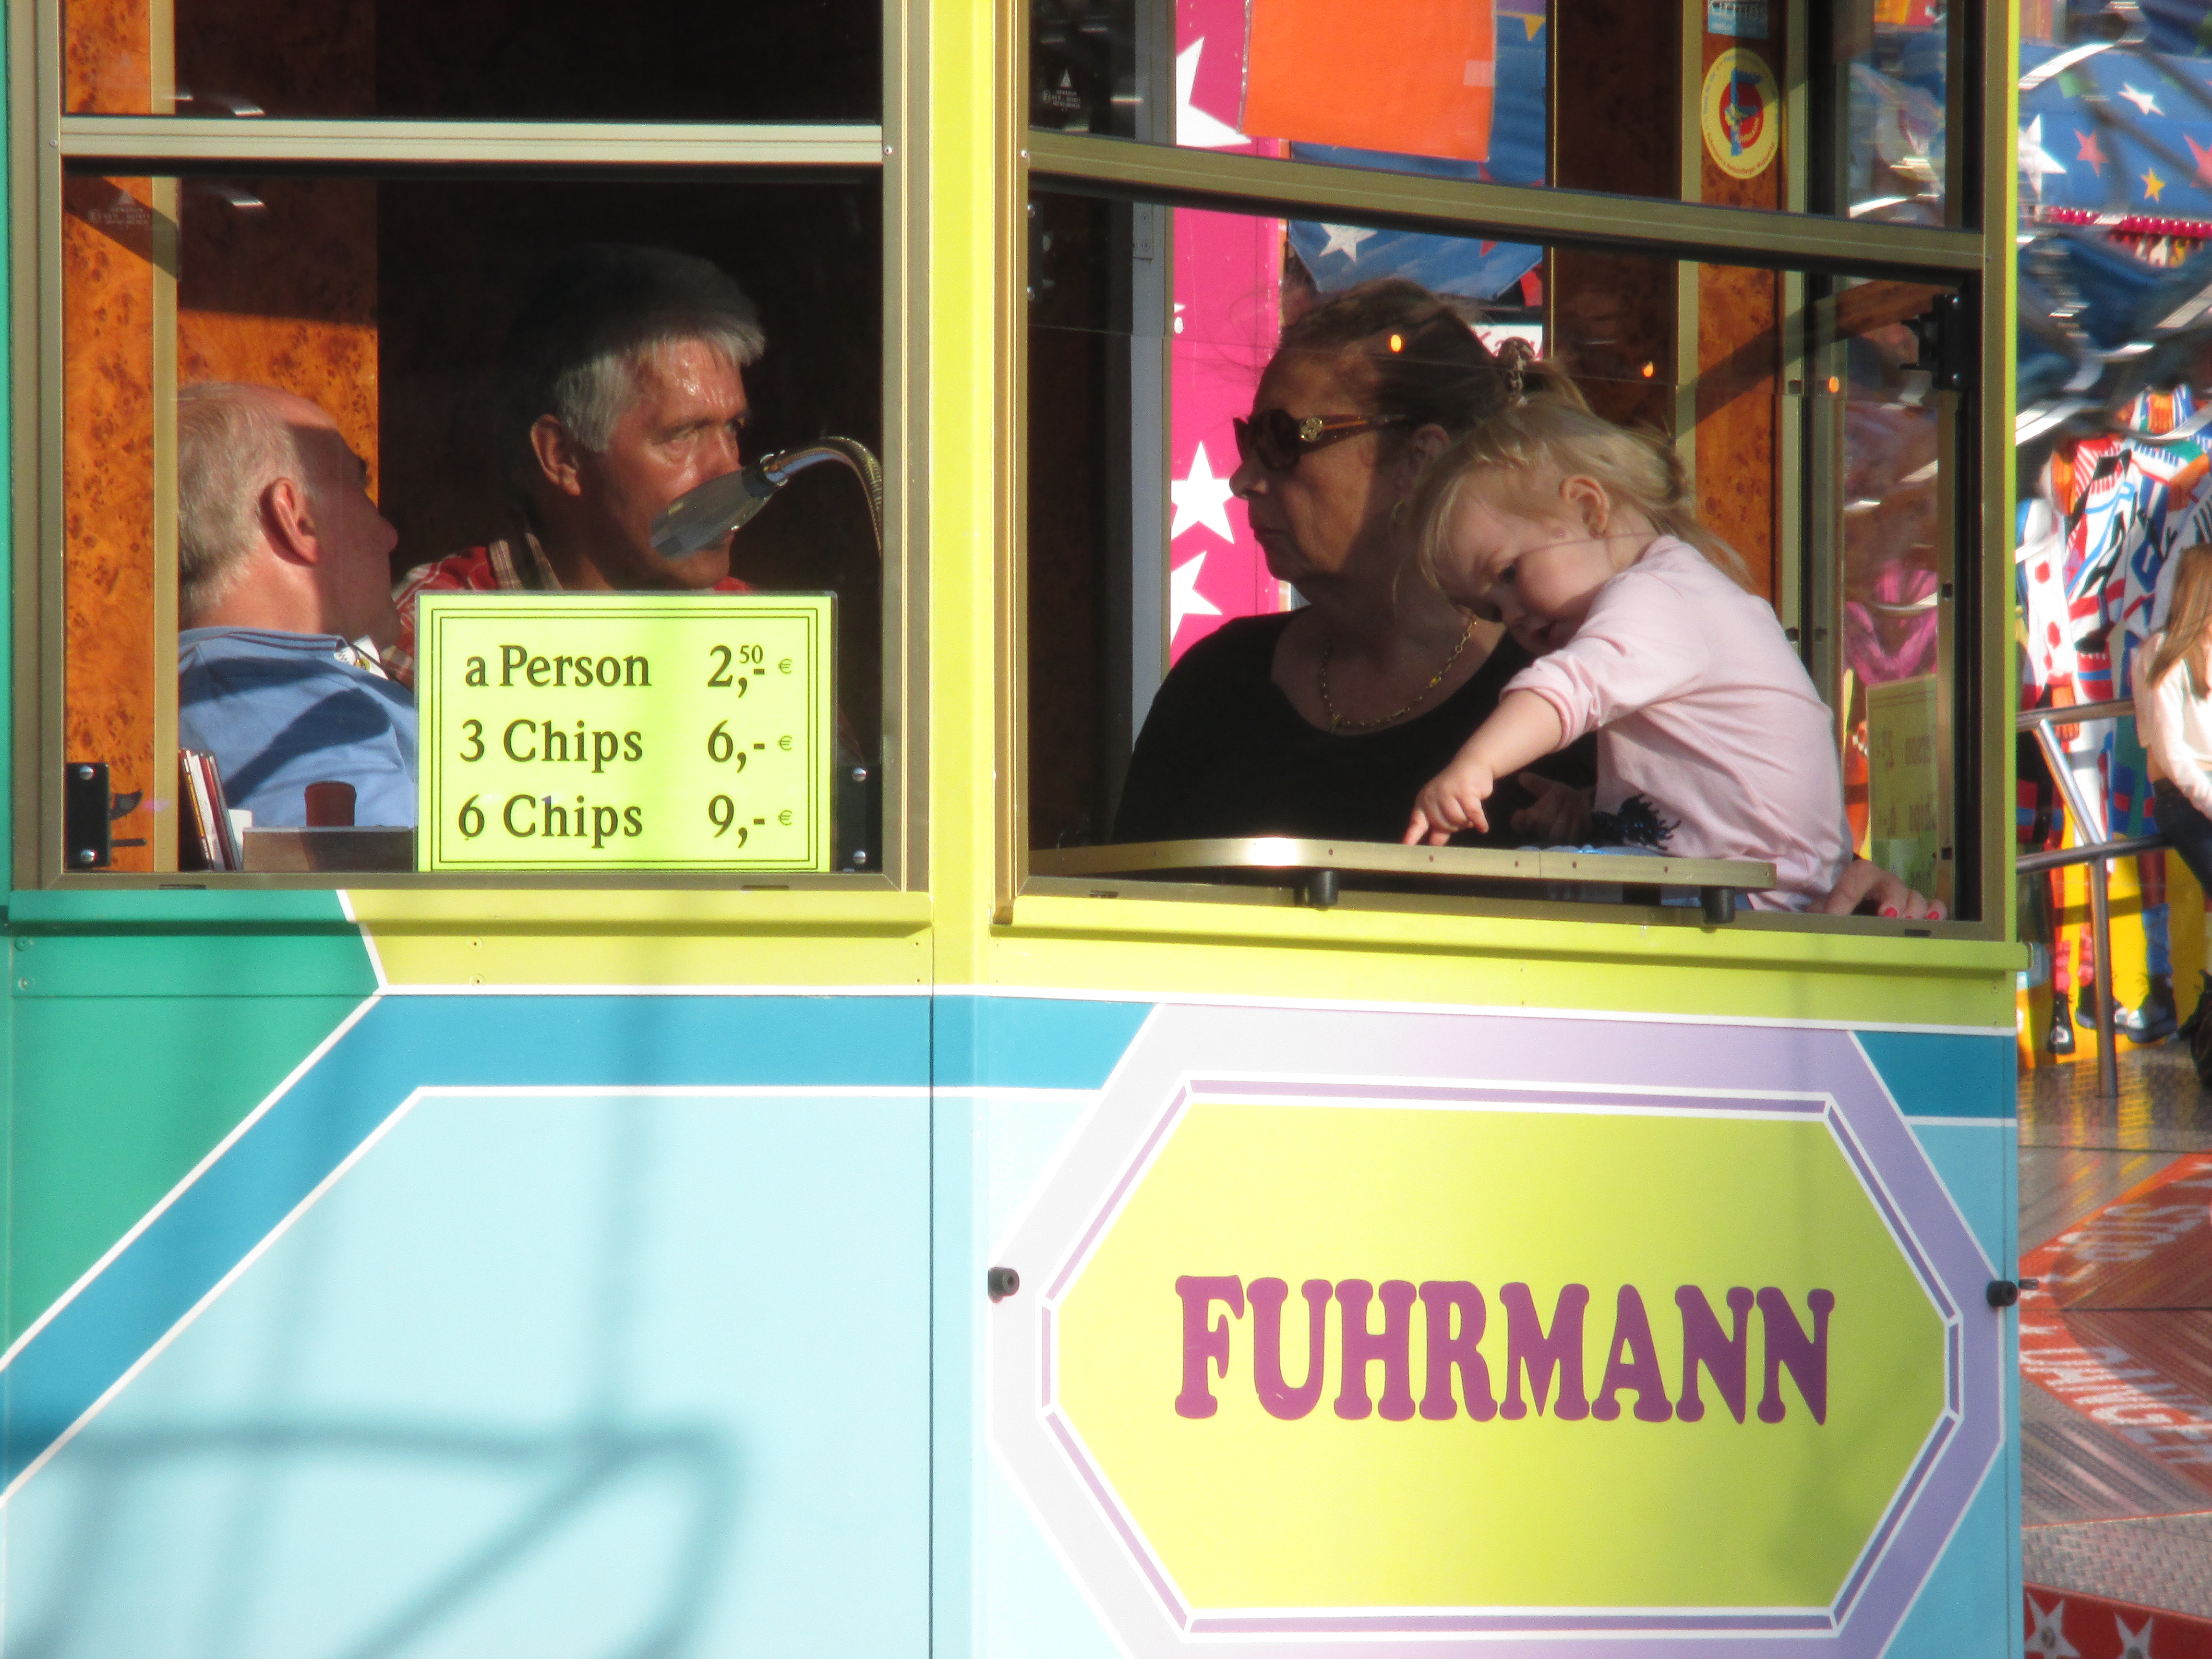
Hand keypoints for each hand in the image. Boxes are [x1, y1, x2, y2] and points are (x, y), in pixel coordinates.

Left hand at [1406, 757, 1496, 844]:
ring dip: (1468, 820)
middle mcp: (1432, 796)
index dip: (1412, 835)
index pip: (1416, 823)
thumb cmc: (1458, 790)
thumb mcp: (1445, 807)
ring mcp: (1447, 792)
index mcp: (1424, 801)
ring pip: (1458, 821)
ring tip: (1470, 808)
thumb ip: (1440, 827)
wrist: (1472, 764)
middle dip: (1456, 825)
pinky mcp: (1464, 791)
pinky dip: (1479, 822)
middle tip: (1463, 813)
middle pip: (1443, 826)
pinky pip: (1473, 815)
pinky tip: (1482, 827)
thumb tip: (1434, 844)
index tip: (1406, 846)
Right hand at [1510, 774, 1592, 843]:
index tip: (1520, 813)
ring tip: (1570, 809)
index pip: (1520, 825)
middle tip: (1558, 801)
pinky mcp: (1573, 842)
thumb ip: (1536, 783)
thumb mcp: (1550, 788)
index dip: (1519, 821)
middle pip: (1540, 825)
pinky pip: (1571, 835)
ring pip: (1555, 832)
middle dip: (1550, 811)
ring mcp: (1558, 839)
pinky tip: (1579, 817)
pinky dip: (1576, 824)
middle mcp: (1543, 831)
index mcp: (1534, 819)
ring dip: (1564, 817)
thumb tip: (1521, 776)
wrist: (1587, 805)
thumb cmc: (1565, 798)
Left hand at [1813, 856, 1947, 919]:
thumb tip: (1813, 923)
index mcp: (1859, 878)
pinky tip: (1932, 924)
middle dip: (1892, 900)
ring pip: (1915, 897)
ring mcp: (1905, 897)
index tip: (1837, 916)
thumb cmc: (1835, 912)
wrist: (1850, 918)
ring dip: (1913, 911)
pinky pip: (1935, 907)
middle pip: (1893, 884)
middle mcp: (1885, 884)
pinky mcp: (1920, 912)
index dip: (1848, 893)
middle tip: (1887, 917)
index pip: (1858, 875)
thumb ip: (1817, 912)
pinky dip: (1936, 913)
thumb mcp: (1821, 910)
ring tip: (1907, 925)